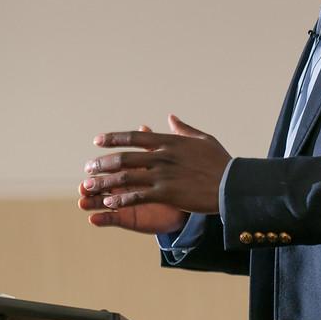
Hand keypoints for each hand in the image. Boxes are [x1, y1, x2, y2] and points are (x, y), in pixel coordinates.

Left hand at [78, 115, 231, 230]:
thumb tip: (170, 117)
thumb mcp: (203, 139)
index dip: (114, 138)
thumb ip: (183, 129)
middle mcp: (162, 157)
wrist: (232, 184)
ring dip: (105, 182)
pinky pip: (137, 196)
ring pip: (126, 177)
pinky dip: (121, 198)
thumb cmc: (221, 161)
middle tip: (88, 168)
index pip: (134, 137)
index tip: (98, 140)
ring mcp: (163, 176)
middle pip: (124, 158)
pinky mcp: (166, 194)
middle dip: (103, 163)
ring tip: (89, 186)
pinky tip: (109, 202)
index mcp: (170, 142)